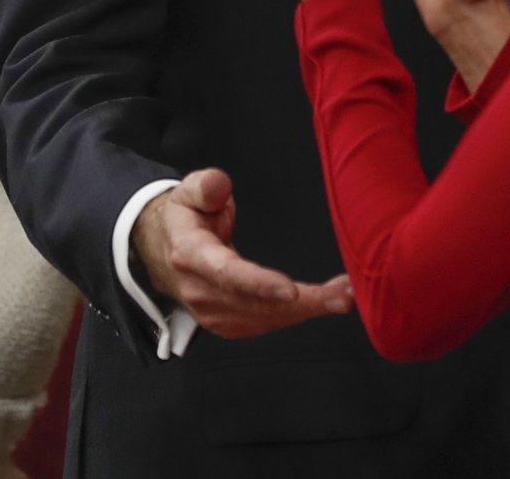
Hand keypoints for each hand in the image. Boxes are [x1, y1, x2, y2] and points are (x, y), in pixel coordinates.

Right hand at [132, 168, 352, 338]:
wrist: (165, 250)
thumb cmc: (186, 215)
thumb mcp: (188, 190)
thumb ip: (205, 186)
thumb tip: (220, 186)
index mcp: (191, 255)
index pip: (227, 274)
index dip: (258, 284)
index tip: (291, 289)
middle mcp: (201, 291)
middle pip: (255, 303)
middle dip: (303, 302)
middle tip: (343, 294)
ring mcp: (213, 313)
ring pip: (265, 318)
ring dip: (308, 310)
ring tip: (344, 295)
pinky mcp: (228, 323)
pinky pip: (266, 323)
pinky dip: (297, 316)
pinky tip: (324, 304)